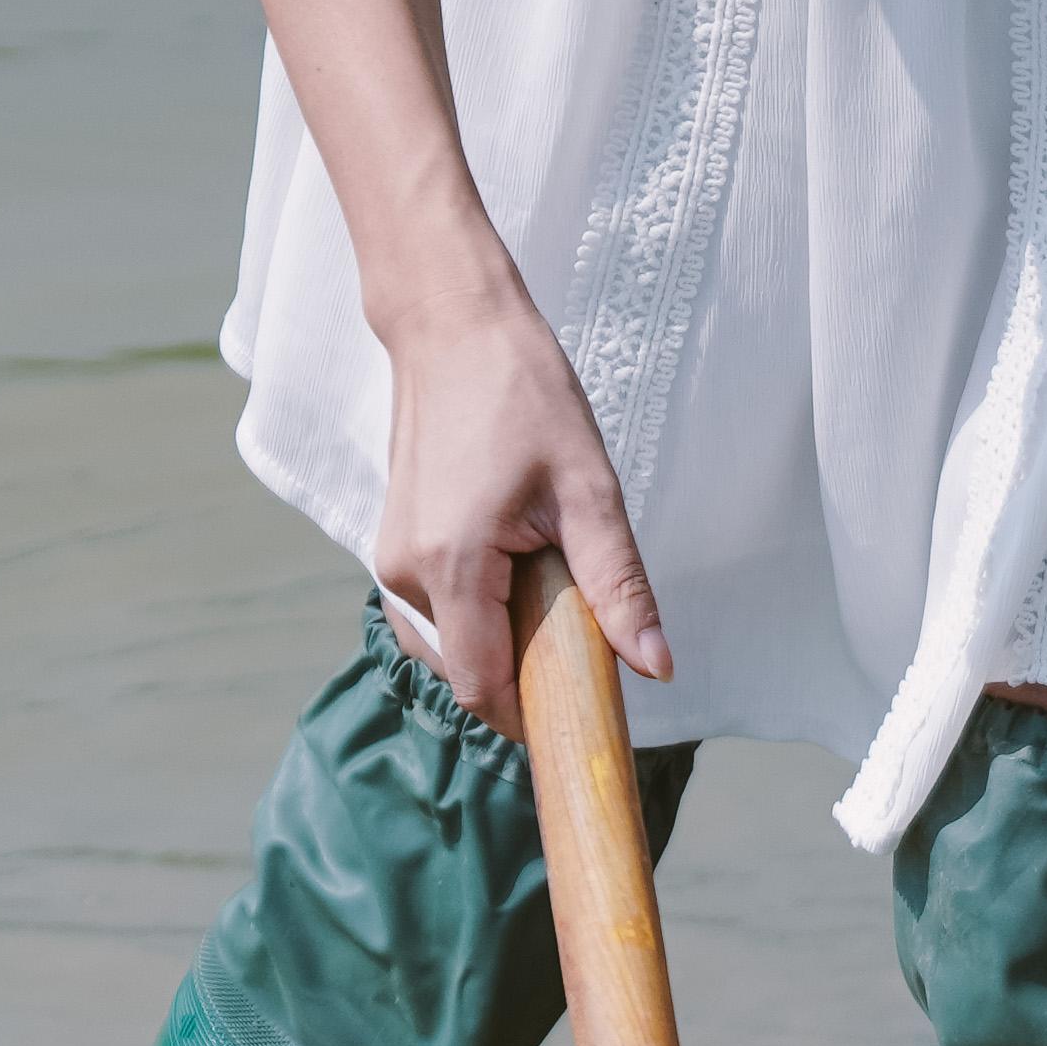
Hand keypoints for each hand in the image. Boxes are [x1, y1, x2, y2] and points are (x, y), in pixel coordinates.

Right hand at [364, 277, 670, 719]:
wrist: (450, 327)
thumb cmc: (522, 392)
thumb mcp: (589, 490)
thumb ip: (618, 587)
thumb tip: (655, 668)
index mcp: (450, 565)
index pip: (482, 687)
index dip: (532, 718)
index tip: (583, 715)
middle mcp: (404, 573)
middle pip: (466, 673)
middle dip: (525, 677)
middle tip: (583, 638)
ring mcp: (391, 560)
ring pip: (450, 646)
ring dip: (502, 643)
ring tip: (549, 586)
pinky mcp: (394, 545)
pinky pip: (436, 613)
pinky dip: (478, 616)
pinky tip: (517, 574)